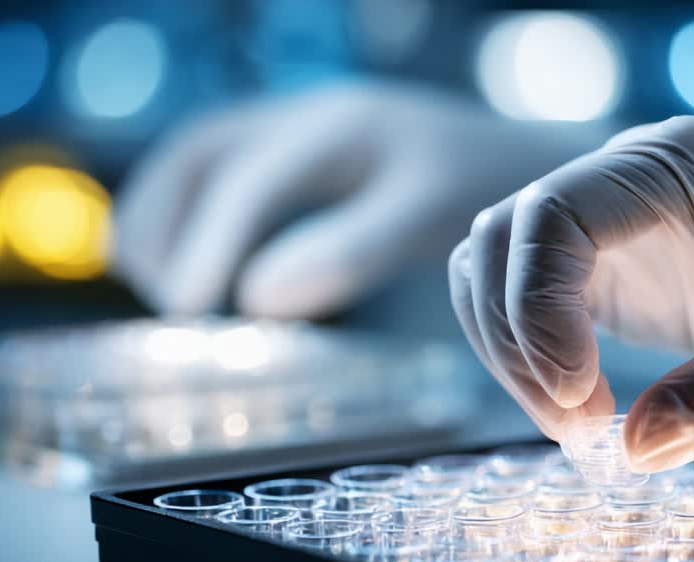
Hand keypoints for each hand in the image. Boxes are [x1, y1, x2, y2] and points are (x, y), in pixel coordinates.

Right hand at [112, 81, 609, 317]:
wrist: (525, 156)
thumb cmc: (486, 189)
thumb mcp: (424, 217)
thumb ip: (348, 250)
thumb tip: (258, 296)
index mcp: (337, 130)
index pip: (248, 185)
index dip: (207, 247)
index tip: (188, 312)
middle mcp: (306, 116)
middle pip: (199, 159)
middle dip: (168, 230)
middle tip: (174, 307)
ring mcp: (299, 124)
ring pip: (200, 159)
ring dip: (170, 219)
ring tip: (173, 289)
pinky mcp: (301, 145)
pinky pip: (221, 167)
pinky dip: (194, 214)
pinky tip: (205, 265)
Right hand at [448, 117, 693, 470]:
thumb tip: (629, 453)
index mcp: (674, 166)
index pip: (551, 216)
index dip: (538, 308)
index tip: (580, 395)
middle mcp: (629, 180)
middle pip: (504, 240)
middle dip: (518, 339)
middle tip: (577, 425)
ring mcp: (614, 224)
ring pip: (498, 270)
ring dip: (514, 352)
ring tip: (579, 426)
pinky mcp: (612, 270)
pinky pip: (530, 302)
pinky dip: (532, 358)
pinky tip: (582, 410)